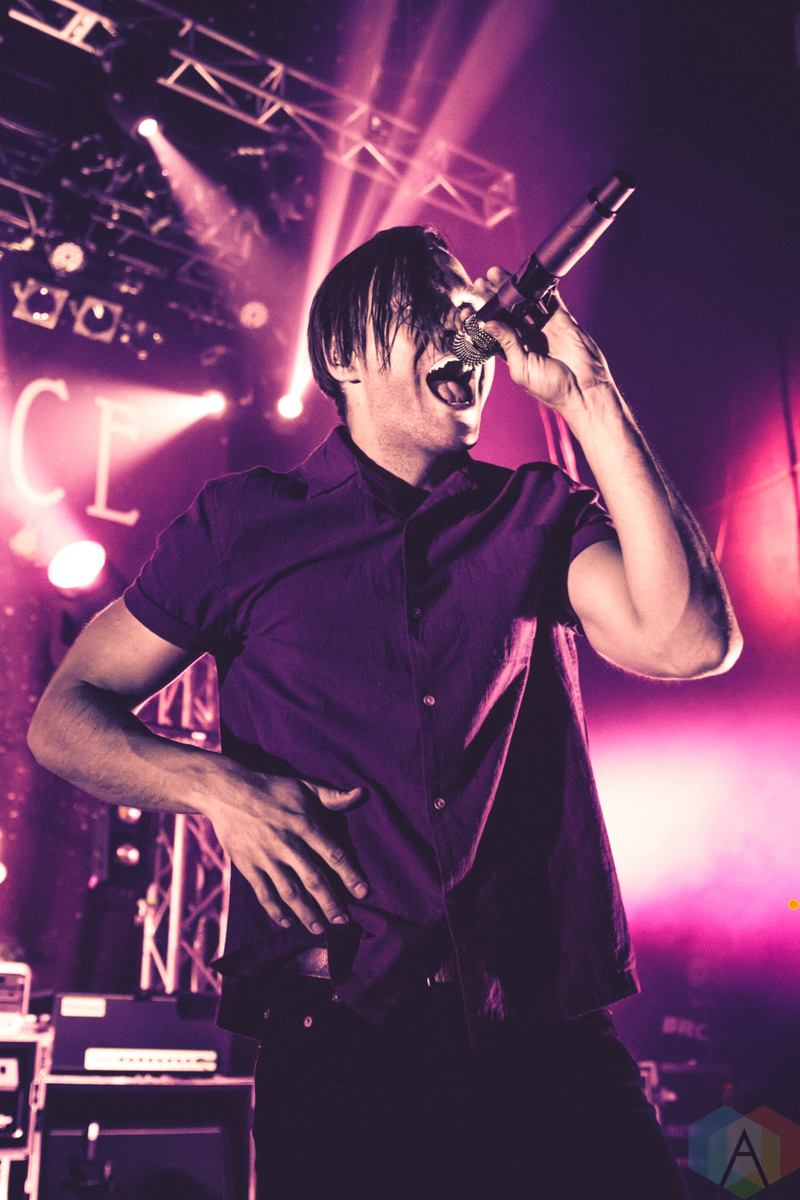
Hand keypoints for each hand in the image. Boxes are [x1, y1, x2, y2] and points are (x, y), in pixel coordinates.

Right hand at [200, 765, 367, 933]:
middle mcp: (287, 843)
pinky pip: (264, 893)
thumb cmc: (271, 789)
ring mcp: (266, 857)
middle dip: (330, 903)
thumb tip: (361, 794)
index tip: (363, 892)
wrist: (226, 792)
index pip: (333, 854)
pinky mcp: (247, 865)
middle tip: (344, 921)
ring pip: (289, 891)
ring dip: (306, 912)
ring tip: (320, 929)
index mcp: (304, 824)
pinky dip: (275, 910)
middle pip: (313, 879)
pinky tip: (288, 921)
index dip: (349, 875)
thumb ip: (333, 796)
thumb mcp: (304, 787)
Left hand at [473, 267, 615, 413]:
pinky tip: (528, 275)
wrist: (584, 389)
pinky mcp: (562, 319)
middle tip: (480, 282)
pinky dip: (540, 286)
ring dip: (512, 288)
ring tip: (495, 274)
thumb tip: (487, 323)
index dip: (482, 317)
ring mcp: (545, 327)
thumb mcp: (522, 368)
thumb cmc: (551, 388)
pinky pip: (550, 298)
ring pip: (525, 302)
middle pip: (507, 312)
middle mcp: (528, 337)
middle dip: (493, 297)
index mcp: (514, 352)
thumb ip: (507, 343)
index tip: (467, 307)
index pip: (494, 330)